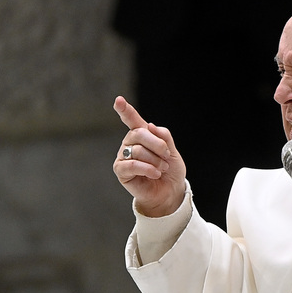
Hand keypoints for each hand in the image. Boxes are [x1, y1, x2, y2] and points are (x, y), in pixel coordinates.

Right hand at [112, 96, 186, 216]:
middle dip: (157, 145)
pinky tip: (155, 174)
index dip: (125, 110)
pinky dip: (147, 168)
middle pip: (139, 134)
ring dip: (155, 160)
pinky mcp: (121, 171)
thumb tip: (149, 126)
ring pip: (138, 150)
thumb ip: (163, 136)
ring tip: (162, 168)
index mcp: (141, 135)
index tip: (118, 100)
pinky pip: (132, 164)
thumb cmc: (169, 171)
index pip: (131, 119)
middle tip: (167, 156)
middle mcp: (129, 143)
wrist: (169, 192)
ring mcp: (123, 157)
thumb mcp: (172, 151)